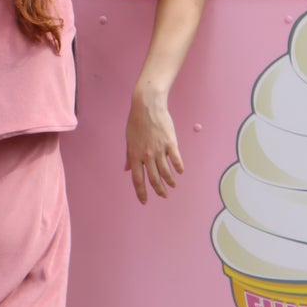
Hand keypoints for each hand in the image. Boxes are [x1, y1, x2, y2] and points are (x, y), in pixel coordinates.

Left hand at [125, 86, 184, 204]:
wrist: (147, 106)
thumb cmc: (136, 122)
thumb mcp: (128, 140)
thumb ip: (128, 156)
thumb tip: (126, 169)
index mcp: (134, 155)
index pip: (137, 180)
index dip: (141, 192)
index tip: (144, 201)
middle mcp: (146, 155)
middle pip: (153, 179)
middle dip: (159, 190)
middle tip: (164, 196)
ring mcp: (159, 150)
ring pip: (166, 172)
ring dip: (169, 181)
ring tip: (173, 186)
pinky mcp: (170, 143)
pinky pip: (175, 160)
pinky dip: (178, 168)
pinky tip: (180, 172)